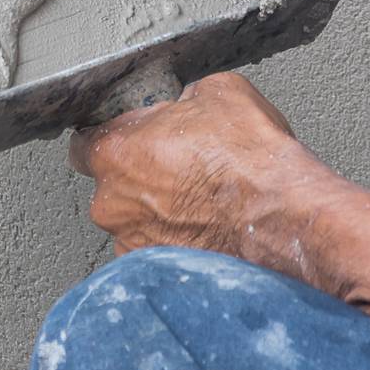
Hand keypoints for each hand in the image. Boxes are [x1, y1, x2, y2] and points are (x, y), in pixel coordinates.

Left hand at [69, 71, 331, 263]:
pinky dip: (174, 245)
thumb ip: (181, 100)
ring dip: (156, 215)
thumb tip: (186, 105)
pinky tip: (205, 232)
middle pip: (110, 186)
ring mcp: (132, 245)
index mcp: (114, 152)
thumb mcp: (216, 91)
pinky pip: (156, 254)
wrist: (285, 220)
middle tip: (177, 172)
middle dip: (137, 179)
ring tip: (198, 207)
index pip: (84, 142)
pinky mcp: (159, 277)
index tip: (132, 140)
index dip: (111, 139)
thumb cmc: (249, 159)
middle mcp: (111, 203)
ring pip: (133, 223)